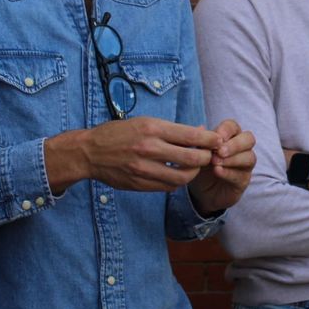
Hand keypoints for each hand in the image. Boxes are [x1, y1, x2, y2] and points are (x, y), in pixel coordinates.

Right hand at [45, 117, 220, 192]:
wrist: (90, 152)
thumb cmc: (119, 133)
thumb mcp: (145, 122)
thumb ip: (172, 130)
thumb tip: (200, 132)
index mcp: (152, 129)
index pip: (191, 137)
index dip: (210, 140)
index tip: (218, 140)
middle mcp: (149, 149)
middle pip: (192, 159)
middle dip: (206, 158)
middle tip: (209, 156)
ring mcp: (144, 169)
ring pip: (182, 177)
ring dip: (193, 173)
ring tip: (194, 167)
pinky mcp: (140, 184)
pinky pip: (168, 186)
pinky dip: (178, 181)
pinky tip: (178, 174)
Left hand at [189, 119, 255, 213]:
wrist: (200, 191)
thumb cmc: (200, 167)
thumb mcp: (196, 154)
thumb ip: (200, 141)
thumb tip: (201, 127)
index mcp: (229, 137)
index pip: (233, 126)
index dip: (226, 130)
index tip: (215, 138)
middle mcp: (241, 149)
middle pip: (249, 139)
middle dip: (234, 144)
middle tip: (219, 151)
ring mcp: (245, 165)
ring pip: (249, 157)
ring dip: (232, 159)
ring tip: (215, 162)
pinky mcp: (243, 181)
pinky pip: (241, 175)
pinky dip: (228, 172)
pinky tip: (217, 171)